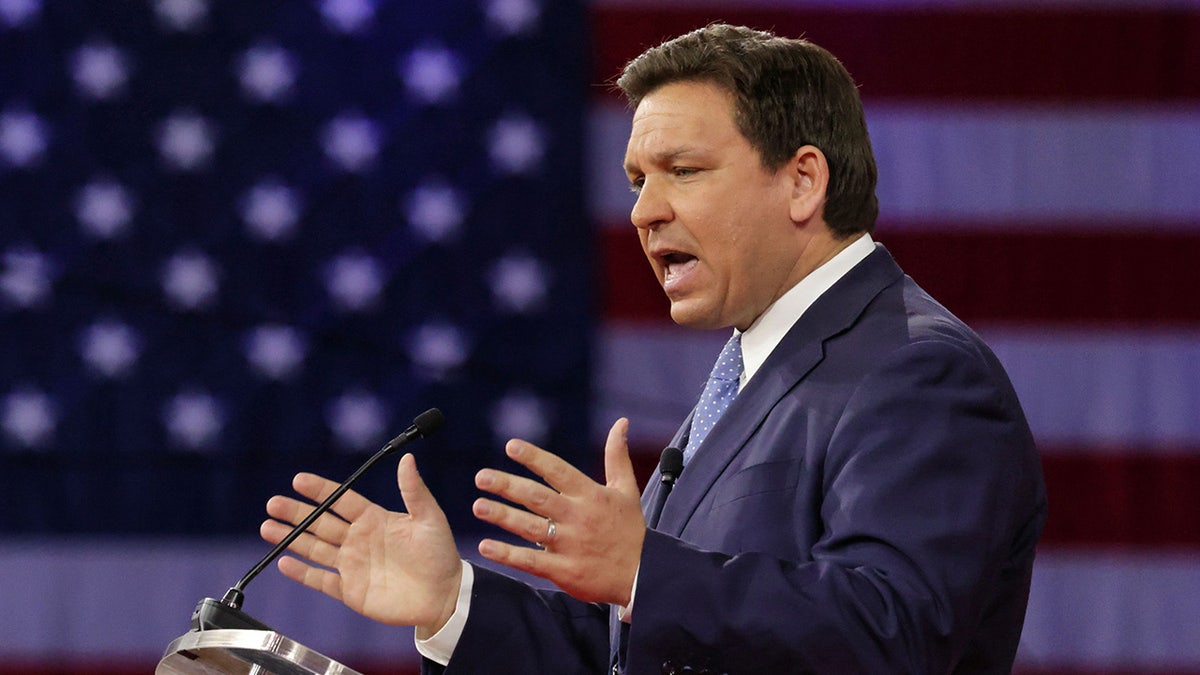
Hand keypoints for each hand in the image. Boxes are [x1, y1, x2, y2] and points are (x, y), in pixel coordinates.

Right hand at [260, 453, 462, 635]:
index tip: (299, 480)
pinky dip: (302, 573)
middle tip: (273, 503)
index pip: (341, 500)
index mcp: (375, 519)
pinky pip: (321, 580)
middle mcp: (359, 539)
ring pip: (315, 548)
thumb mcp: (429, 518)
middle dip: (296, 513)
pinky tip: (284, 562)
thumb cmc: (440, 554)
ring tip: (268, 527)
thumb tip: (408, 459)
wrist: (444, 595)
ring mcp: (352, 565)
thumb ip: (414, 491)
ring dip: (291, 538)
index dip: (320, 490)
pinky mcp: (351, 590)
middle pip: (321, 522)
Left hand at [472, 418, 644, 605]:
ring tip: (478, 506)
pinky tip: (485, 546)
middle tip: (481, 477)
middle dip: (507, 486)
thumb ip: (616, 456)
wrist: (643, 576)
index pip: (558, 471)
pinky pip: (530, 561)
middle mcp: (578, 517)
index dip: (534, 458)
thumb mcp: (627, 489)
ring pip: (530, 527)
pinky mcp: (564, 571)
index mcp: (591, 496)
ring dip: (502, 516)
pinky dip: (507, 554)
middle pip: (537, 497)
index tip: (511, 446)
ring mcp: (570, 545)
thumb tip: (621, 422)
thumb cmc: (630, 530)